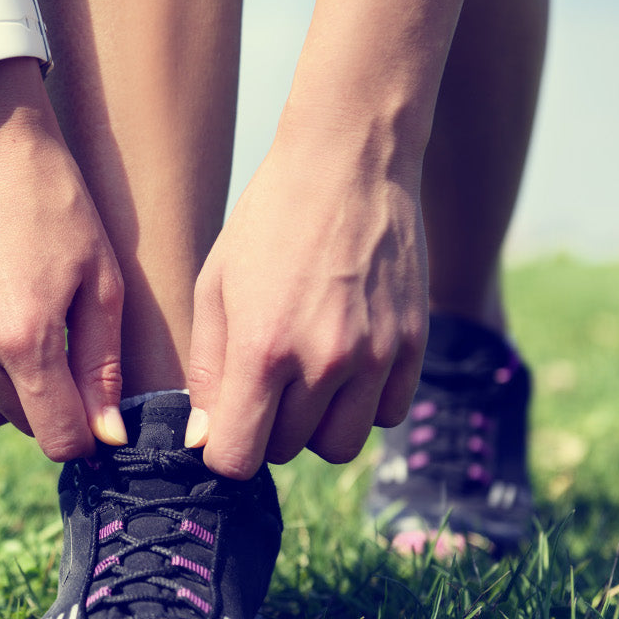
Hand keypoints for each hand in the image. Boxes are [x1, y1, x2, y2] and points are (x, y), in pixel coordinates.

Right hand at [0, 60, 126, 460]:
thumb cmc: (58, 206)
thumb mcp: (102, 282)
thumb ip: (101, 368)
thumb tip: (105, 437)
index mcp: (24, 338)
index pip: (55, 438)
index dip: (83, 435)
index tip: (94, 412)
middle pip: (20, 423)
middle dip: (49, 405)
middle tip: (64, 352)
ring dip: (8, 391)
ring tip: (25, 333)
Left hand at [185, 131, 428, 478]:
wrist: (349, 161)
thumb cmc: (268, 221)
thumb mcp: (216, 288)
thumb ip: (208, 370)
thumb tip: (205, 440)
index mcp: (263, 348)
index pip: (237, 457)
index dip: (223, 449)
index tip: (224, 424)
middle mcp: (323, 361)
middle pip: (286, 451)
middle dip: (267, 428)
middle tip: (264, 380)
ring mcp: (376, 355)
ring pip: (341, 445)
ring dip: (316, 425)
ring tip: (306, 377)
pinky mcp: (413, 344)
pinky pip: (387, 415)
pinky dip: (364, 405)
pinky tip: (347, 364)